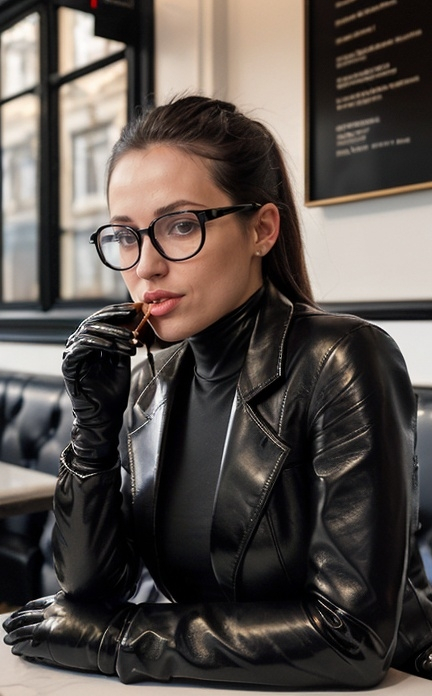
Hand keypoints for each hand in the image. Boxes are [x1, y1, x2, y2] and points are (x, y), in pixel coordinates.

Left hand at [2, 592, 130, 674]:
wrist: (111, 632)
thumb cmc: (108, 620)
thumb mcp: (89, 606)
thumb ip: (75, 606)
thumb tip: (67, 611)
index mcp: (64, 598)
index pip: (40, 602)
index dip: (29, 607)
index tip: (24, 610)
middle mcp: (54, 607)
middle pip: (28, 612)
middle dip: (17, 618)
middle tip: (9, 623)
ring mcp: (49, 620)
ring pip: (23, 625)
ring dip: (13, 632)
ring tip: (8, 636)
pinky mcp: (46, 635)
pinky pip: (26, 640)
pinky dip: (18, 643)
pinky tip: (14, 647)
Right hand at [62, 303, 140, 465]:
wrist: (104, 416)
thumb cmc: (112, 392)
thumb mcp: (122, 362)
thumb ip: (122, 343)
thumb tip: (134, 322)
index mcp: (91, 342)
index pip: (102, 320)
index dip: (117, 312)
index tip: (135, 309)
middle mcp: (79, 344)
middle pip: (94, 321)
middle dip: (115, 318)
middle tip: (133, 317)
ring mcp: (72, 353)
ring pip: (89, 331)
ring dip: (113, 333)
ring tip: (130, 339)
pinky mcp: (68, 364)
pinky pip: (82, 346)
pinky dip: (99, 343)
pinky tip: (114, 347)